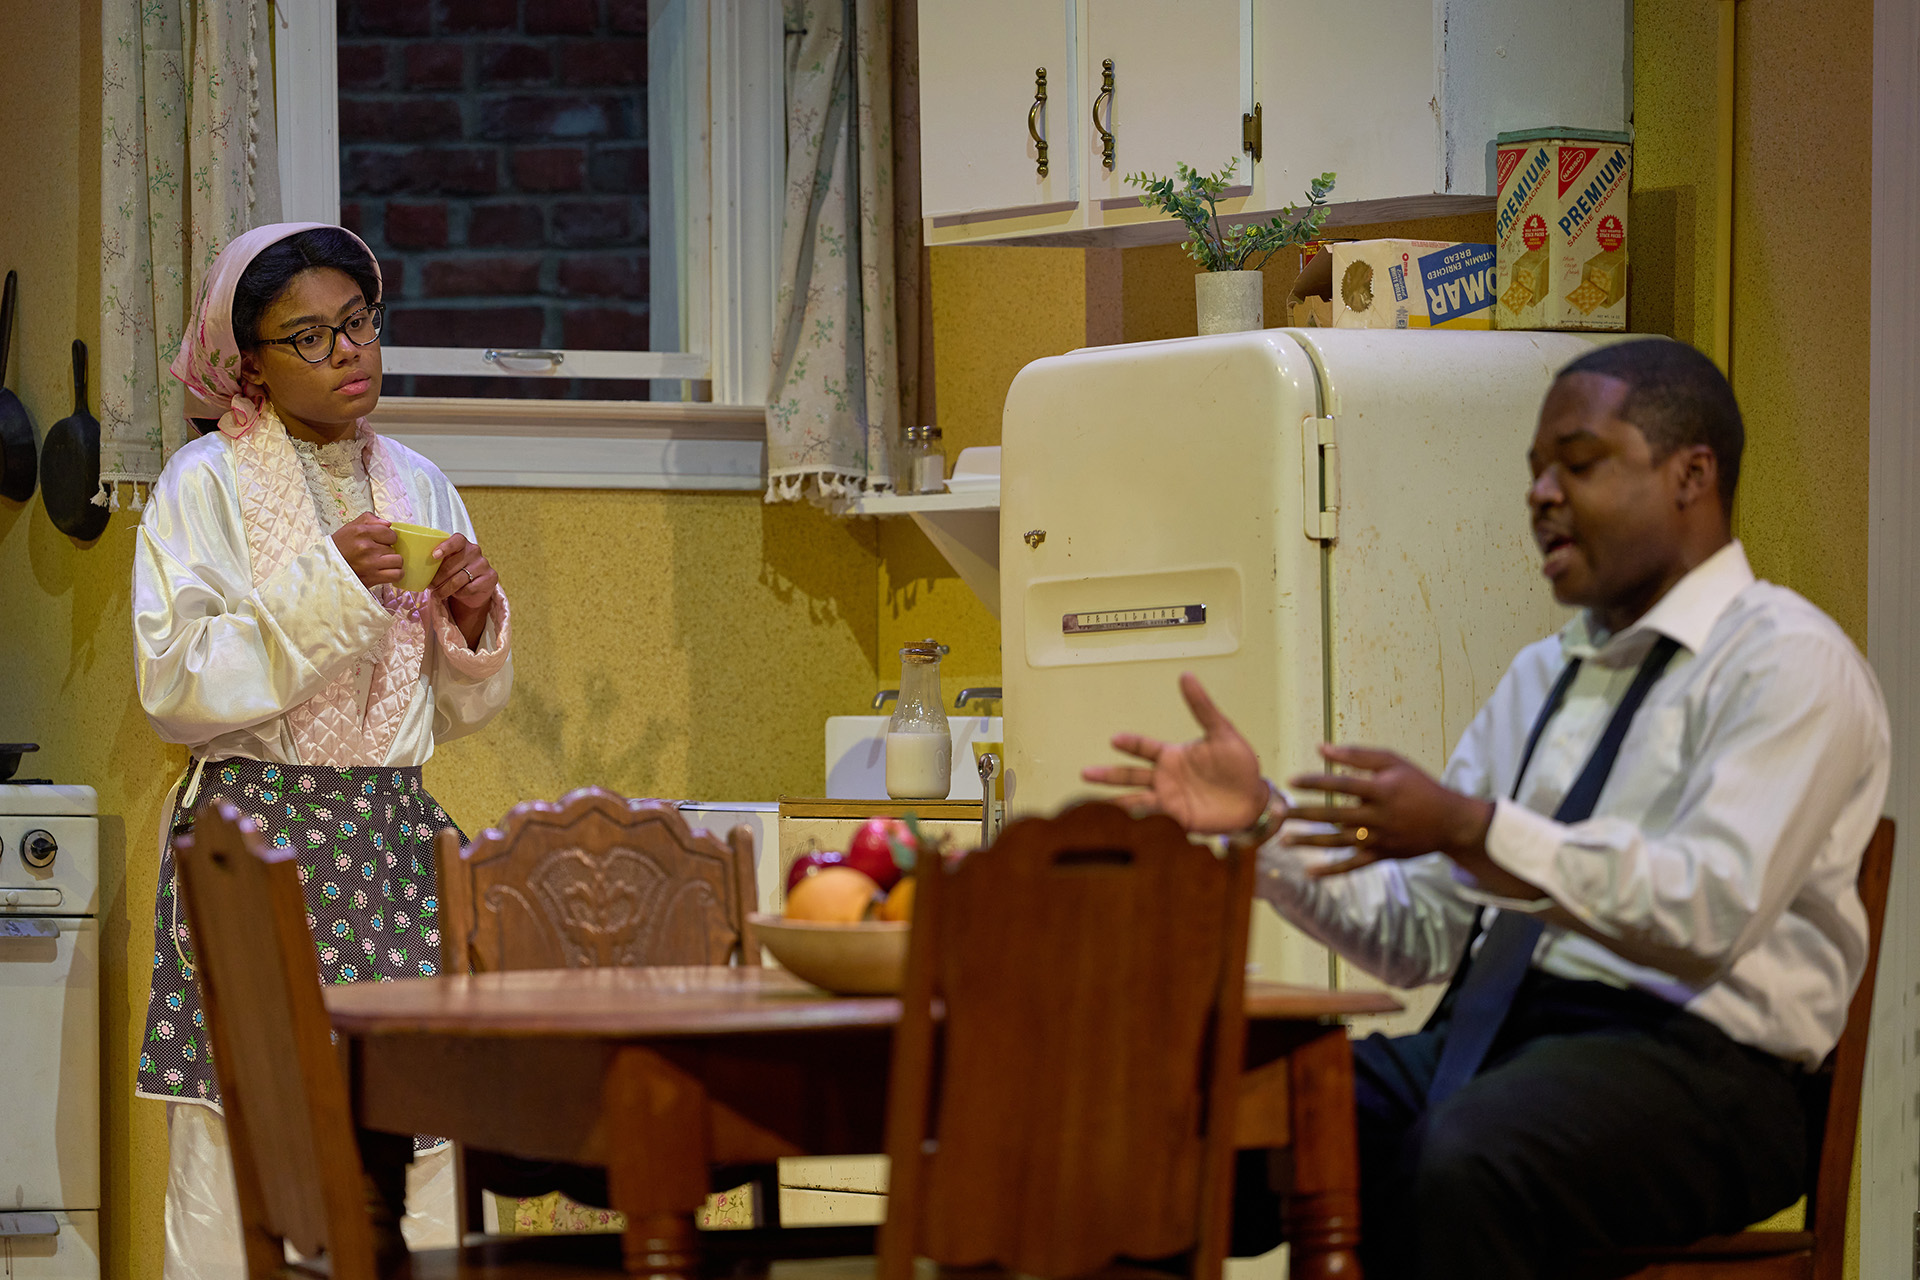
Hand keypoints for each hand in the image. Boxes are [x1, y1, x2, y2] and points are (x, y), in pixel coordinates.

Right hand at [332, 512, 399, 589]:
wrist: (326, 569)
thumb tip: (388, 524)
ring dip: (393, 563)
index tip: (380, 542)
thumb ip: (369, 519)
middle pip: (394, 547)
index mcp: (361, 531)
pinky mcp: (373, 577)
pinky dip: (396, 574)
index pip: (390, 532)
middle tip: (376, 554)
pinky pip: (397, 574)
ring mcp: (370, 563)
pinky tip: (387, 572)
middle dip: (387, 550)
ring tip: (382, 563)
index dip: (387, 538)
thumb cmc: (340, 548)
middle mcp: (366, 546)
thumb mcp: (349, 528)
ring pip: (398, 560)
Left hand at [427, 533, 498, 647]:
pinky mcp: (491, 578)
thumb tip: (412, 564)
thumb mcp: (445, 563)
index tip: (434, 555)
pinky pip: (469, 588)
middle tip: (430, 586)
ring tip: (437, 594)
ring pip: (459, 579)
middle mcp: (475, 550)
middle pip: (452, 565)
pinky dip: (460, 593)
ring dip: (445, 589)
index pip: (456, 540)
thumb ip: (435, 560)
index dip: (445, 547)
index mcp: (462, 543)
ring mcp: (483, 564)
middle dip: (438, 578)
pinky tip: (456, 594)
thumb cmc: (454, 573)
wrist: (474, 589)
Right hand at [1080, 673, 1273, 835]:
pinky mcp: (1178, 821)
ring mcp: (1169, 800)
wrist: (1254, 799)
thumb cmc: (1239, 764)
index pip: (1144, 747)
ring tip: (1094, 806)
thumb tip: (1186, 675)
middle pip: (1129, 776)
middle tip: (1085, 774)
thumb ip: (1202, 707)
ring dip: (1116, 802)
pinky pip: (1155, 821)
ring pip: (1135, 800)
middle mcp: (1165, 778)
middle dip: (1107, 776)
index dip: (1130, 743)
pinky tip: (1124, 824)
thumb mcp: (1222, 732)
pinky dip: (1139, 821)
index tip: (1115, 739)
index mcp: (1172, 756)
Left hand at [1284, 745, 1495, 876]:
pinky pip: (1353, 866)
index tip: (1291, 781)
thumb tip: (1321, 748)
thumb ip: (1358, 755)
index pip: (1342, 785)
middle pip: (1334, 815)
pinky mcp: (1382, 855)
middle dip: (1302, 814)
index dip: (1316, 783)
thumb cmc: (1419, 785)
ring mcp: (1379, 838)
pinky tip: (1310, 872)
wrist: (1450, 822)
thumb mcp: (1394, 762)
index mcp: (1381, 790)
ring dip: (1309, 842)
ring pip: (1339, 843)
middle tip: (1275, 813)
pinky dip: (1332, 871)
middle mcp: (1378, 816)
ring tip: (1283, 840)